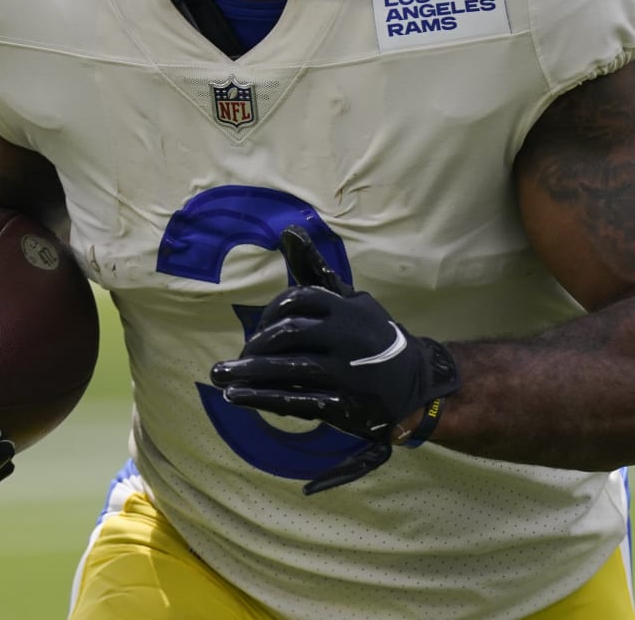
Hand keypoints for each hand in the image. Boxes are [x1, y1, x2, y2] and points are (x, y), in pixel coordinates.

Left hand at [210, 227, 460, 493]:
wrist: (415, 380)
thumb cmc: (370, 334)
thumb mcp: (349, 299)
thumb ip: (315, 270)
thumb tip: (288, 230)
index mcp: (347, 307)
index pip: (297, 300)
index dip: (270, 314)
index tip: (261, 327)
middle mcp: (348, 336)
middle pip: (289, 334)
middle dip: (256, 346)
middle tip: (238, 357)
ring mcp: (346, 371)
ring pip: (290, 368)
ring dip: (249, 372)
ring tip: (219, 375)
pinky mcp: (343, 403)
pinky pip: (297, 400)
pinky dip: (263, 398)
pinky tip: (237, 396)